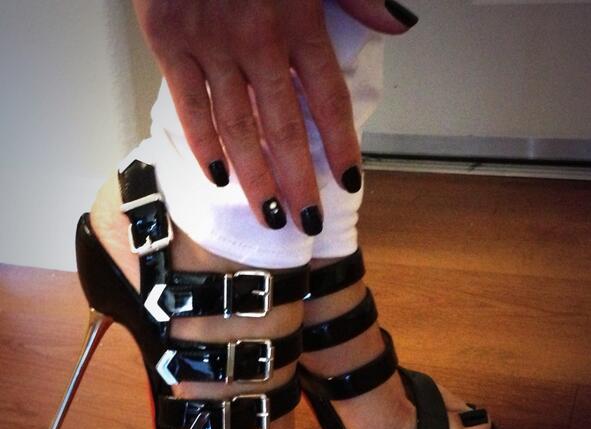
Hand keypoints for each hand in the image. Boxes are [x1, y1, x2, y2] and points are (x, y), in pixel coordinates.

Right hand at [132, 0, 415, 233]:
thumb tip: (398, 22)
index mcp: (299, 16)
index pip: (328, 96)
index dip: (341, 143)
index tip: (349, 183)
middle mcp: (257, 38)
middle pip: (285, 126)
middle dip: (298, 180)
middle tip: (307, 222)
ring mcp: (210, 42)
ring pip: (238, 125)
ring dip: (255, 177)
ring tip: (269, 216)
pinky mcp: (168, 39)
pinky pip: (187, 102)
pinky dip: (202, 142)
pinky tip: (216, 178)